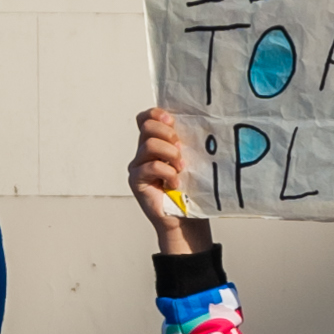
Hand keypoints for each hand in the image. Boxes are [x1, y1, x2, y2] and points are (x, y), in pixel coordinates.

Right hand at [129, 106, 206, 255]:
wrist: (186, 219)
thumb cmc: (190, 190)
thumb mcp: (190, 160)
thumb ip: (184, 143)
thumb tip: (196, 123)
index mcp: (155, 143)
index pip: (146, 118)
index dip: (157, 114)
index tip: (173, 122)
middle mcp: (143, 152)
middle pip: (147, 126)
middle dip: (167, 133)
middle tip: (180, 149)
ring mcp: (138, 166)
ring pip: (149, 145)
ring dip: (170, 154)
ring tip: (181, 168)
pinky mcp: (136, 180)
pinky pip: (151, 166)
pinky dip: (168, 173)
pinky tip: (175, 183)